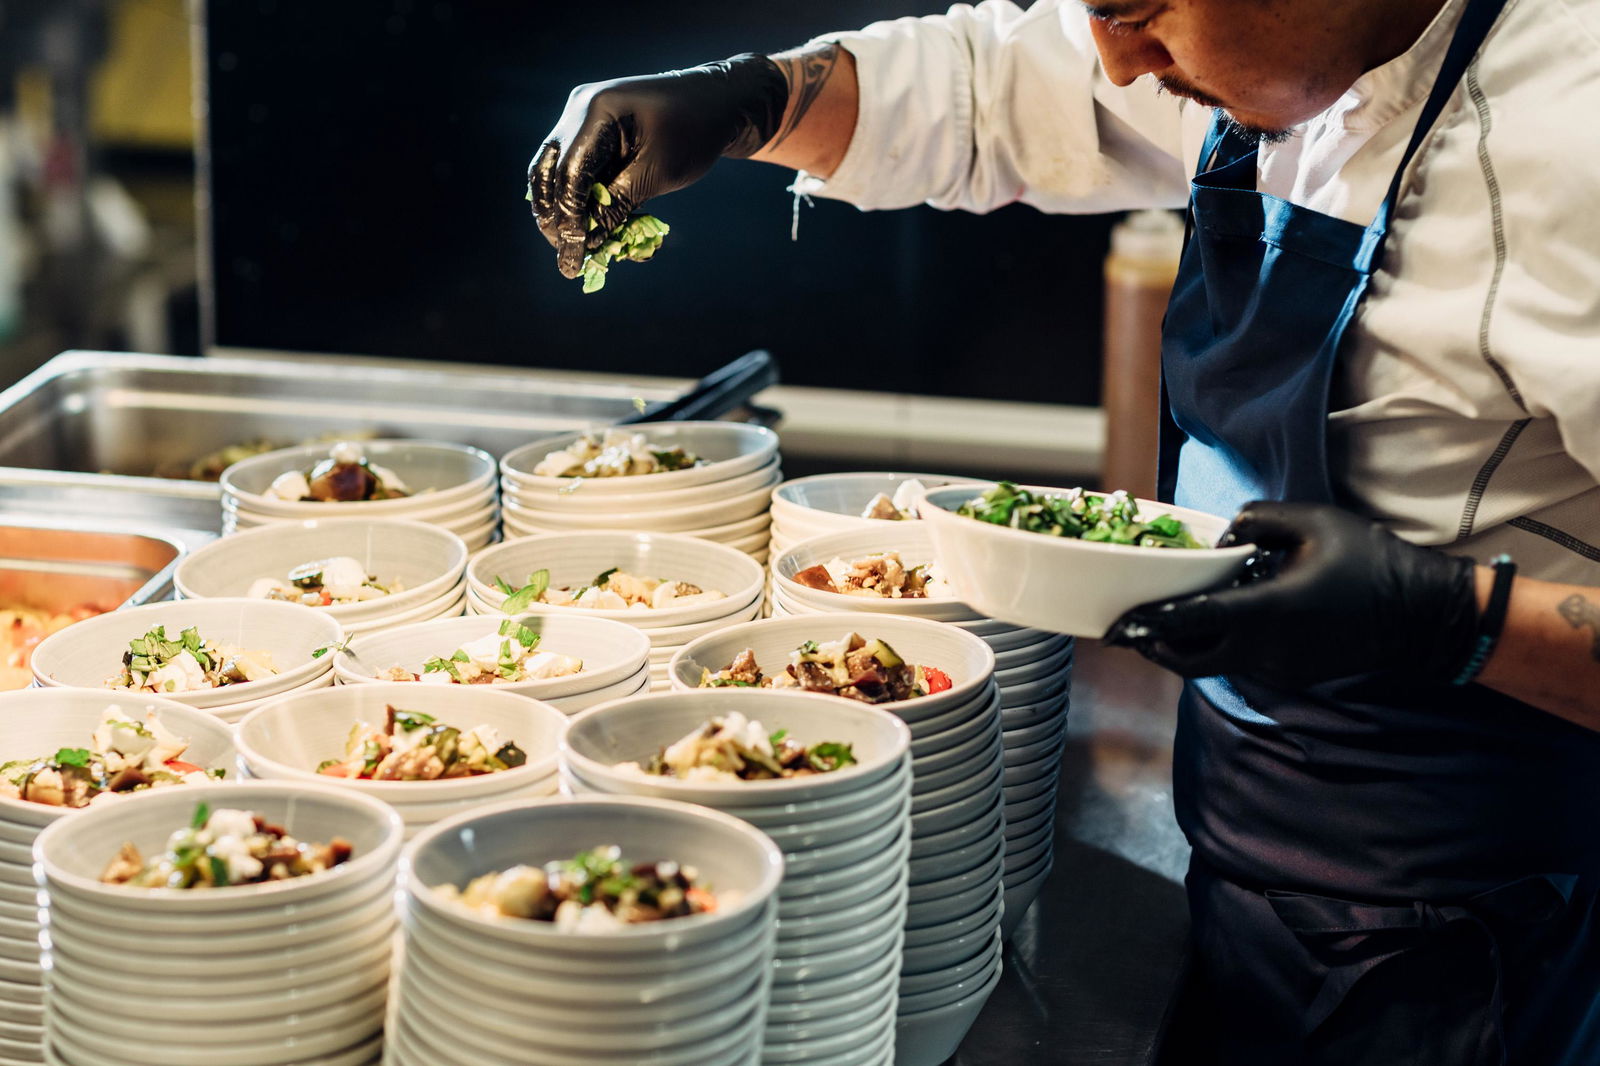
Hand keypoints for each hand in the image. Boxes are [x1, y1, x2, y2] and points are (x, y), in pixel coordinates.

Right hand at [528, 53, 787, 278]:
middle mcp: (579, 109)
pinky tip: (588, 227)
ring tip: (571, 247)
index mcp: (597, 110)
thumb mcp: (659, 171)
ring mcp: (581, 118)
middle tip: (565, 256)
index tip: (572, 251)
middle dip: (553, 215)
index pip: (570, 171)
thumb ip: (620, 202)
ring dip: (561, 210)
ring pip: (555, 171)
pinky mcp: (592, 132)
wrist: (716, 102)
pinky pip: (575, 169)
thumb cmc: (695, 132)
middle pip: (548, 170)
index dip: (568, 216)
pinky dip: (579, 199)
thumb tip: (587, 240)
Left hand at [1103, 501, 1478, 687]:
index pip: (1190, 622)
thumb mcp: (1315, 522)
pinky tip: (1216, 623)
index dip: (1148, 624)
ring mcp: (1278, 670)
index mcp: (1266, 611)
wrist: (1423, 616)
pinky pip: (1241, 665)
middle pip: (1189, 660)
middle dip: (1155, 646)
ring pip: (1213, 665)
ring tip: (1164, 623)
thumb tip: (1224, 532)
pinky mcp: (1290, 677)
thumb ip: (1260, 519)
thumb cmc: (1371, 562)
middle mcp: (1265, 650)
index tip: (1116, 626)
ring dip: (1187, 647)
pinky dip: (1220, 648)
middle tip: (1128, 630)